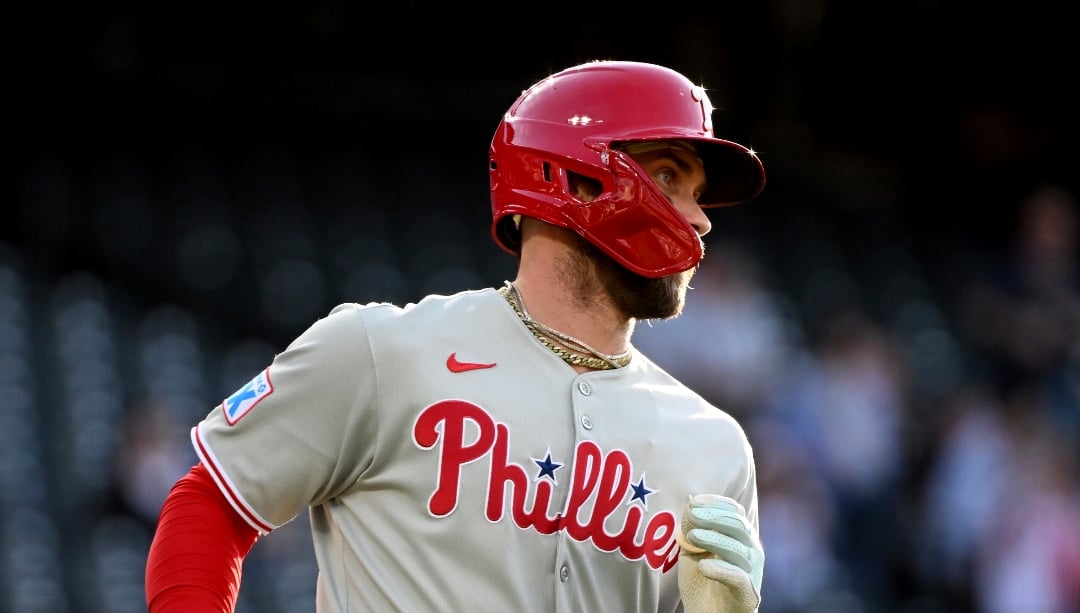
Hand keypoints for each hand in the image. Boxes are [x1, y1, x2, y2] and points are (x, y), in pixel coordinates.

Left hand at [676, 494, 763, 612]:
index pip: (734, 511)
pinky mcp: (748, 593)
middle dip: (713, 517)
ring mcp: (752, 572)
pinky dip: (721, 569)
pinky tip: (704, 566)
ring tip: (692, 538)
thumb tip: (690, 500)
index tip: (694, 503)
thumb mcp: (691, 551)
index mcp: (740, 537)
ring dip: (714, 539)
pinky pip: (738, 577)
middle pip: (738, 525)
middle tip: (691, 515)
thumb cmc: (701, 582)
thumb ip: (690, 528)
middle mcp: (751, 551)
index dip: (715, 503)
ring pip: (738, 548)